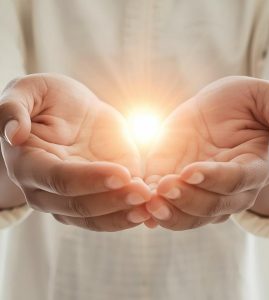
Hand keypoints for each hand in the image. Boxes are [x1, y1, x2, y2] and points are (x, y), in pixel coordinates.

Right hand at [0, 74, 150, 230]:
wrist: (72, 112)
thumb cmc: (50, 100)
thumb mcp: (28, 91)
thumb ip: (13, 108)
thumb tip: (14, 134)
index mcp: (29, 164)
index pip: (58, 179)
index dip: (89, 178)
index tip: (123, 173)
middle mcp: (47, 189)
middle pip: (78, 205)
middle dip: (112, 201)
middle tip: (144, 194)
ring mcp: (72, 195)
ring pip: (94, 218)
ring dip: (123, 216)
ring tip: (151, 208)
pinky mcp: (95, 194)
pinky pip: (109, 215)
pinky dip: (128, 216)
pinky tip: (150, 212)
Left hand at [145, 76, 268, 229]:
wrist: (215, 109)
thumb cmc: (242, 102)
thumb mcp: (267, 97)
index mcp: (254, 168)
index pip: (237, 181)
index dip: (215, 179)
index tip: (190, 171)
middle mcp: (229, 188)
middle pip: (212, 206)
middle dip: (187, 201)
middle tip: (163, 190)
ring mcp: (202, 190)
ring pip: (189, 215)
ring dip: (169, 214)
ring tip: (148, 205)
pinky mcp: (178, 184)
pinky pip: (168, 204)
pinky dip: (154, 209)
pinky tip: (139, 208)